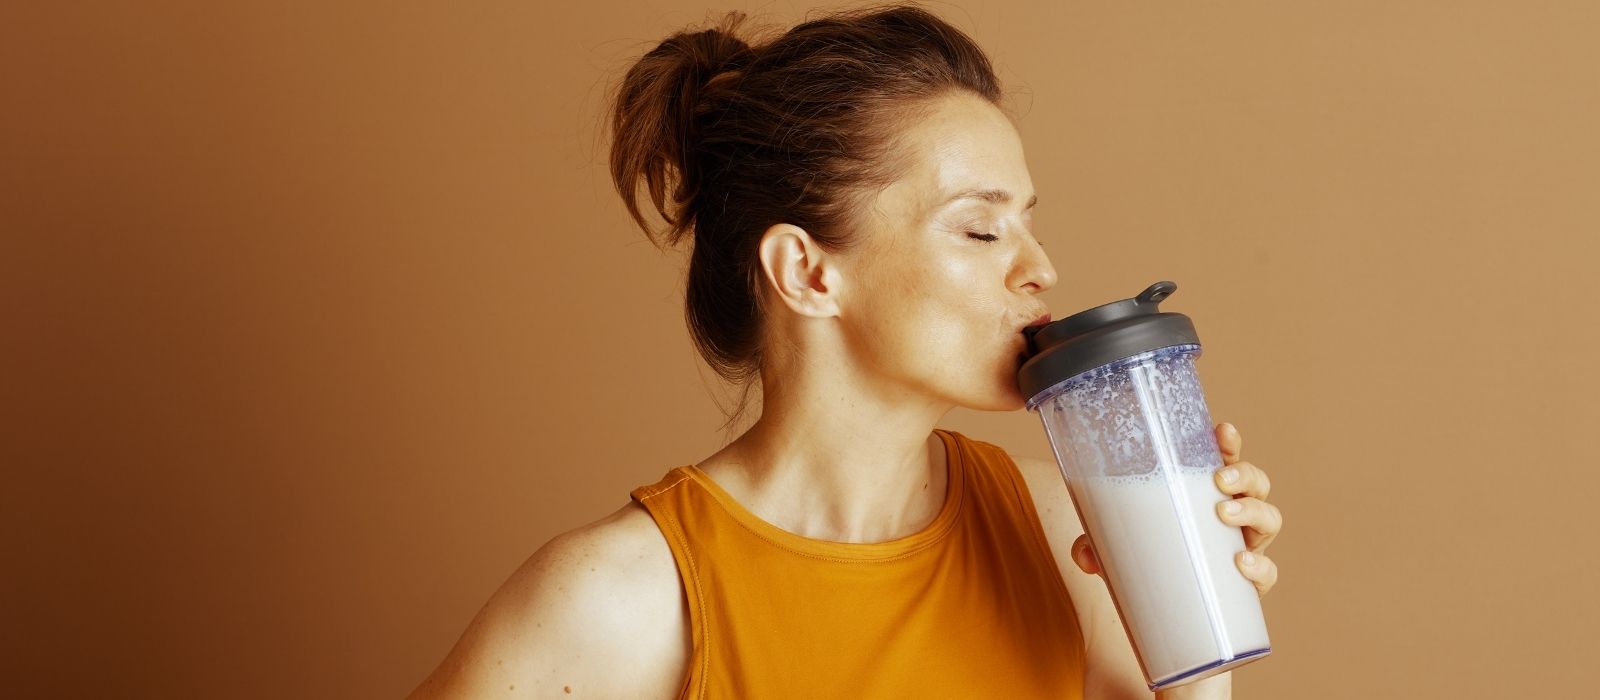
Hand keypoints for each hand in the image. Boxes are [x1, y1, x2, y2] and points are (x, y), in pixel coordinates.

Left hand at [1070, 422, 1282, 596]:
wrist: (1171, 613)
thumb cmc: (1151, 561)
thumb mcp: (1118, 545)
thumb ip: (1096, 544)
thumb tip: (1084, 554)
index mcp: (1205, 494)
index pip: (1224, 459)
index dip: (1228, 442)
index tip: (1222, 430)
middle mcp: (1234, 516)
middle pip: (1256, 483)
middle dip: (1244, 473)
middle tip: (1220, 479)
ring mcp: (1247, 547)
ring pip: (1269, 519)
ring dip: (1253, 510)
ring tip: (1225, 513)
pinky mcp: (1251, 584)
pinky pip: (1267, 572)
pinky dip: (1259, 567)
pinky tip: (1241, 563)